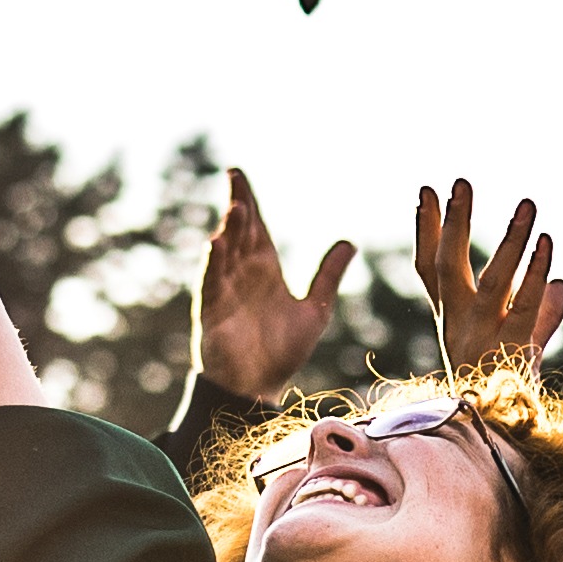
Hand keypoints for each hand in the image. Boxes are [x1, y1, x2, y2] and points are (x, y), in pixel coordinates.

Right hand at [192, 167, 356, 402]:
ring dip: (229, 230)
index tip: (237, 173)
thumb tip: (349, 242)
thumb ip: (328, 276)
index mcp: (264, 270)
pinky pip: (212, 282)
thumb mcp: (315, 310)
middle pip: (239, 231)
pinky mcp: (213, 311)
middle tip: (235, 176)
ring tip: (235, 207)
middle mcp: (243, 274)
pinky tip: (216, 243)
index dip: (247, 200)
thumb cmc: (280, 351)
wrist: (257, 388)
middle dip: (237, 205)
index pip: (255, 226)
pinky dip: (214, 263)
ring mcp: (225, 291)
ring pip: (225, 252)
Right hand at [407, 180, 562, 375]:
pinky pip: (525, 304)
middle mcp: (460, 324)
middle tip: (459, 184)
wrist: (501, 437)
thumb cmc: (507, 390)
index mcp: (451, 319)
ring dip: (510, 241)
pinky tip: (547, 245)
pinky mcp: (512, 348)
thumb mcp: (521, 346)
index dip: (427, 230)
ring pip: (494, 280)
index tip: (426, 192)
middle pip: (448, 267)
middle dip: (452, 224)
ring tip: (527, 205)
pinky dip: (536, 273)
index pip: (430, 268)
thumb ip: (542, 313)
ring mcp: (484, 336)